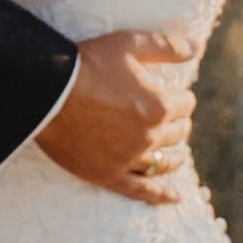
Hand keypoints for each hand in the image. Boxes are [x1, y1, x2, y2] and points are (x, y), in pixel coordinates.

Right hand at [33, 29, 200, 204]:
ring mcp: (129, 159)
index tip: (173, 94)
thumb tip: (196, 47)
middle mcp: (148, 136)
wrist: (45, 91)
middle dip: (177, 123)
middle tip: (170, 118)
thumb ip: (167, 46)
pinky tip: (174, 198)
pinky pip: (141, 191)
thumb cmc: (87, 63)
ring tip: (178, 155)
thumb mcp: (130, 44)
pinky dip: (161, 195)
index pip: (186, 105)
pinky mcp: (108, 175)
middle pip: (177, 133)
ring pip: (164, 161)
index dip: (180, 97)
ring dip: (174, 156)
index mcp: (158, 106)